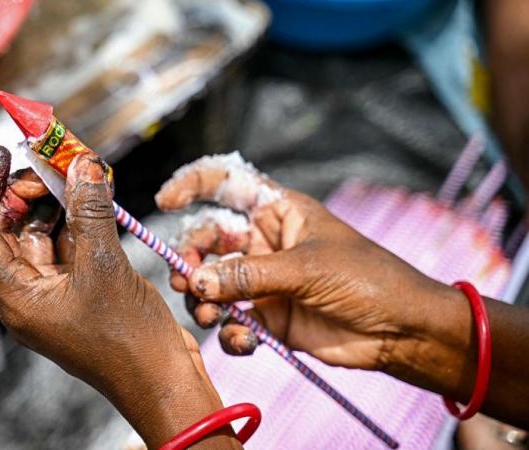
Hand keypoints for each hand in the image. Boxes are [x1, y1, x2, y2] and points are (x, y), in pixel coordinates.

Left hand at [0, 147, 238, 448]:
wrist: (162, 380)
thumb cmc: (129, 339)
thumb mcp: (106, 267)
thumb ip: (91, 211)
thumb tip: (83, 164)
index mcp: (16, 296)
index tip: (1, 152)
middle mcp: (27, 293)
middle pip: (6, 228)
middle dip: (25, 188)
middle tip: (54, 161)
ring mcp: (54, 292)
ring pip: (40, 232)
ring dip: (56, 199)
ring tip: (78, 169)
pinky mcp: (80, 289)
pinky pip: (69, 244)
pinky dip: (79, 217)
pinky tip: (96, 194)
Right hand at [156, 154, 528, 428]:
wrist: (400, 331)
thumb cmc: (365, 279)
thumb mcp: (306, 269)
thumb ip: (247, 275)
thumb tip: (195, 281)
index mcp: (277, 211)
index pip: (227, 183)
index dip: (192, 185)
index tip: (164, 202)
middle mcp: (264, 243)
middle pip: (208, 241)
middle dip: (192, 259)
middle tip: (185, 281)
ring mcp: (263, 281)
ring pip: (212, 285)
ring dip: (203, 301)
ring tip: (210, 316)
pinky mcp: (268, 317)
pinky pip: (232, 321)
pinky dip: (231, 332)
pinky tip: (246, 339)